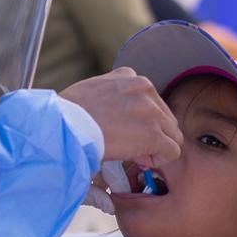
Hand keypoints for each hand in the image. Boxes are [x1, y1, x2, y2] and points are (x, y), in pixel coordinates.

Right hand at [60, 68, 182, 168]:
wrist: (63, 126)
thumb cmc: (67, 114)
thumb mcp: (91, 90)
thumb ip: (112, 95)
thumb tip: (120, 116)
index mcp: (128, 76)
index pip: (150, 99)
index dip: (141, 120)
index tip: (125, 131)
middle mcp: (143, 88)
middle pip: (164, 116)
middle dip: (152, 133)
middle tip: (130, 146)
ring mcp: (151, 110)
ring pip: (171, 134)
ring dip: (156, 146)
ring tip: (134, 154)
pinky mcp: (153, 133)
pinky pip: (172, 150)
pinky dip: (160, 159)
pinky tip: (141, 160)